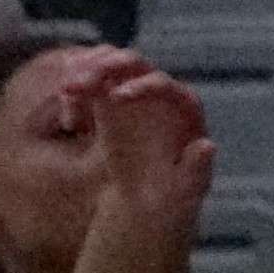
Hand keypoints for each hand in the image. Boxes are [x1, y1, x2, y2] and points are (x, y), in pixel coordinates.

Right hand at [51, 47, 213, 229]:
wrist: (146, 206)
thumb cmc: (173, 201)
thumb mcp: (185, 193)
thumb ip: (197, 170)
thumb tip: (207, 145)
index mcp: (184, 113)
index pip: (167, 88)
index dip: (144, 86)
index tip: (116, 96)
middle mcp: (160, 97)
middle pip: (136, 66)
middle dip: (108, 67)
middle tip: (76, 84)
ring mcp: (133, 97)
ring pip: (110, 68)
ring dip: (87, 71)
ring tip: (66, 91)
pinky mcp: (108, 106)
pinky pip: (92, 85)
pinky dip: (78, 88)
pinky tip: (66, 104)